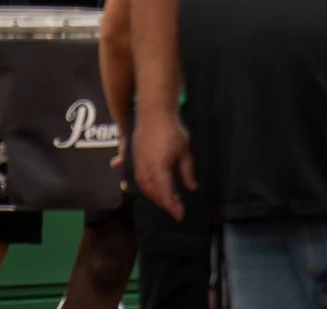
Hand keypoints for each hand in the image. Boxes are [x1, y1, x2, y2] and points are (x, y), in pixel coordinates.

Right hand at [132, 103, 194, 220]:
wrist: (153, 110)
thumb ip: (187, 171)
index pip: (165, 194)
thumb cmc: (172, 129)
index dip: (172, 206)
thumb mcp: (184, 150)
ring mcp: (138, 162)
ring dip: (154, 195)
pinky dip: (145, 186)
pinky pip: (138, 176)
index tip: (180, 215)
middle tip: (176, 207)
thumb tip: (192, 187)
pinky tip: (153, 187)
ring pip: (144, 185)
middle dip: (164, 202)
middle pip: (153, 192)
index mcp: (158, 168)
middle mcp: (145, 168)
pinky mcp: (134, 156)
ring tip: (166, 198)